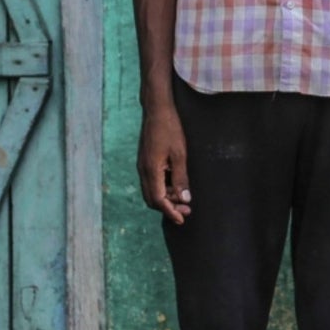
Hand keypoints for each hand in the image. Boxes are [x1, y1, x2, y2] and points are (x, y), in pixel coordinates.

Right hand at [141, 103, 191, 223]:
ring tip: (183, 198)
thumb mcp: (180, 154)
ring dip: (166, 198)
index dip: (170, 212)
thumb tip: (185, 198)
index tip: (182, 219)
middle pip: (152, 199)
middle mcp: (143, 170)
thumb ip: (181, 177)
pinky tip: (175, 185)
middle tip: (186, 210)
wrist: (157, 110)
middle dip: (168, 208)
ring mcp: (142, 166)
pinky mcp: (145, 161)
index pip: (159, 199)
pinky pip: (151, 182)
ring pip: (151, 192)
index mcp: (151, 170)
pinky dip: (162, 189)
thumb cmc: (170, 128)